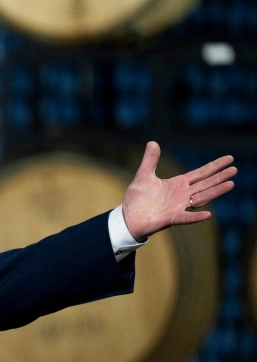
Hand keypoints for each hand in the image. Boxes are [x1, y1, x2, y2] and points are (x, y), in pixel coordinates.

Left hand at [121, 142, 236, 241]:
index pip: (200, 173)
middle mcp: (182, 195)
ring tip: (230, 184)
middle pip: (205, 184)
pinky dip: (195, 217)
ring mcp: (178, 207)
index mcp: (177, 184)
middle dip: (219, 177)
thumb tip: (152, 142)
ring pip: (201, 199)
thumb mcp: (143, 176)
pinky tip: (207, 214)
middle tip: (235, 169)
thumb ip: (150, 160)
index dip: (214, 166)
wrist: (127, 218)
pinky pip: (185, 218)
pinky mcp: (170, 219)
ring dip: (215, 192)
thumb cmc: (137, 199)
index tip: (229, 159)